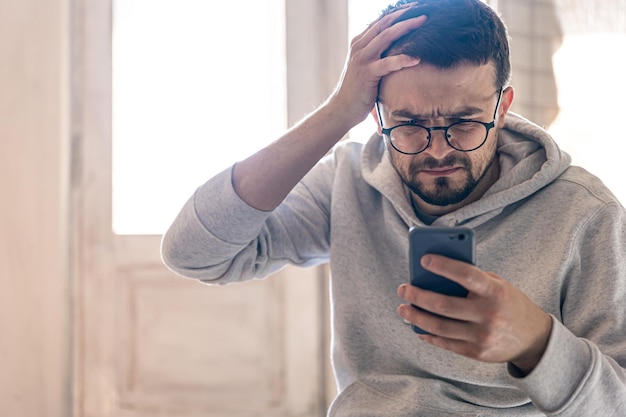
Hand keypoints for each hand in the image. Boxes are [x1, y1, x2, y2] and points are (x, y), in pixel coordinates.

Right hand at [327, 5, 426, 126]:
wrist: (342, 109)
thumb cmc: (357, 91)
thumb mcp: (364, 68)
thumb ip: (375, 56)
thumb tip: (394, 52)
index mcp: (359, 43)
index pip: (380, 22)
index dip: (397, 13)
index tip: (414, 8)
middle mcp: (359, 47)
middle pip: (384, 24)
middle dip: (404, 14)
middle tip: (423, 10)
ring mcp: (362, 59)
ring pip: (386, 36)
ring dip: (406, 27)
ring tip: (423, 21)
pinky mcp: (367, 73)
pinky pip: (388, 63)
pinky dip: (403, 59)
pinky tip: (416, 59)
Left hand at [397, 254, 552, 374]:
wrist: (535, 339)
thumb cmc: (509, 304)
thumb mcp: (498, 285)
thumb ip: (472, 279)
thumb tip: (434, 275)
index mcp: (495, 291)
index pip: (465, 275)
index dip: (443, 266)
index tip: (424, 259)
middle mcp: (489, 314)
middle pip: (444, 305)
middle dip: (418, 296)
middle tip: (403, 289)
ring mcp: (482, 336)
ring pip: (439, 327)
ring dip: (416, 317)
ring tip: (403, 308)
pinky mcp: (477, 353)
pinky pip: (446, 343)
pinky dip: (428, 335)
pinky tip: (417, 327)